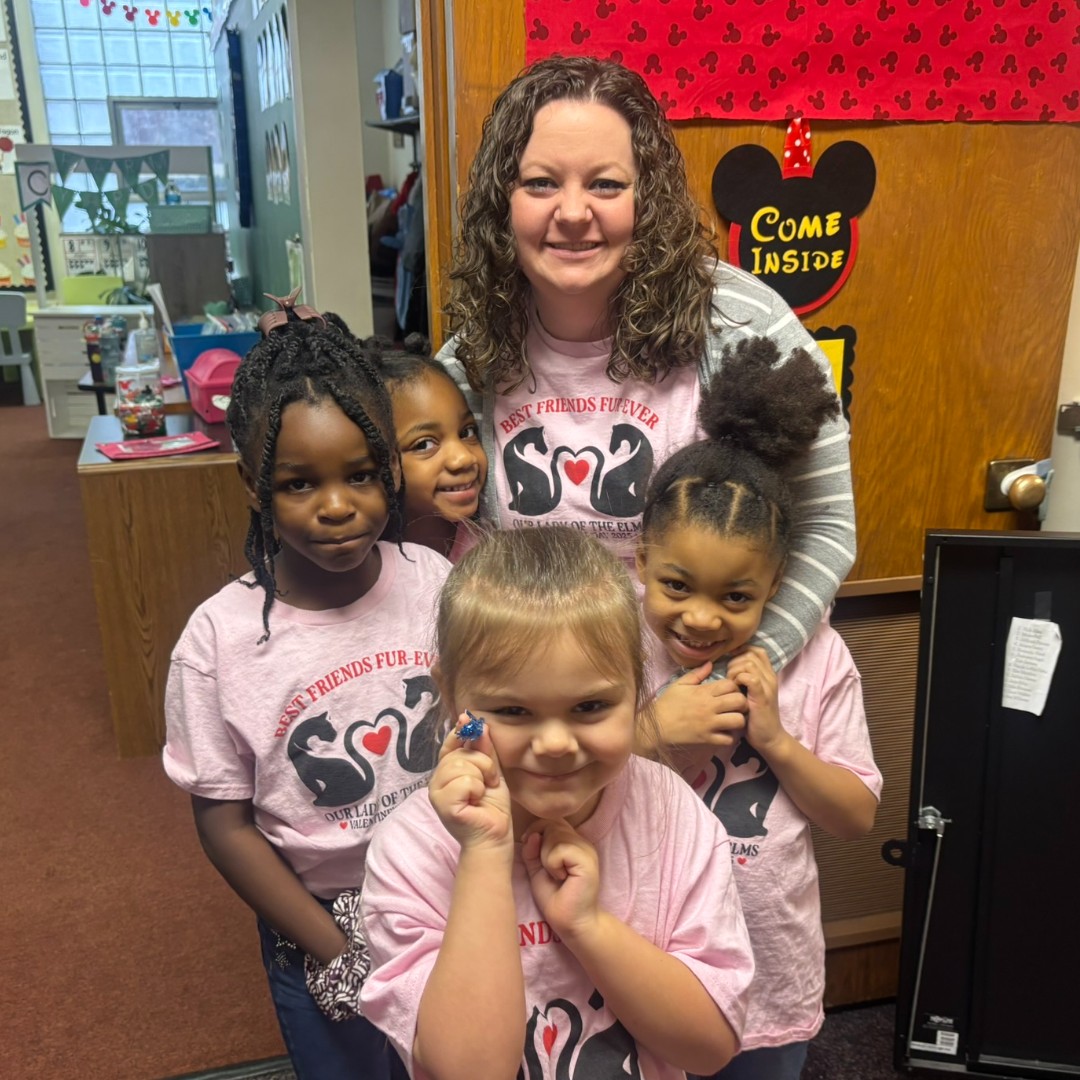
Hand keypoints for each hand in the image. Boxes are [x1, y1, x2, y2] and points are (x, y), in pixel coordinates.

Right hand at [429, 716, 512, 853]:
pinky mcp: (442, 805)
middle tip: (488, 782)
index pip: (449, 744)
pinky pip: (464, 782)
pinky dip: (477, 790)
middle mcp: (437, 781)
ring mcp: (437, 793)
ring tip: (482, 792)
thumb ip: (484, 750)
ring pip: (461, 766)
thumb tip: (480, 724)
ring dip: (482, 778)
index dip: (459, 731)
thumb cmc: (492, 807)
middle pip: (460, 754)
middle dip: (483, 764)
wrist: (495, 836)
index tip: (466, 719)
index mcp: (447, 772)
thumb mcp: (491, 772)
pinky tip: (476, 802)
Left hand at [521, 818, 599, 941]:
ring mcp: (587, 849)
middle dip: (540, 844)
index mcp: (572, 841)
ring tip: (555, 874)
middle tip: (547, 867)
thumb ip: (531, 850)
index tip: (531, 848)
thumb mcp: (536, 869)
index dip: (537, 830)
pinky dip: (552, 863)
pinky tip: (560, 878)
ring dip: (546, 856)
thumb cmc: (555, 898)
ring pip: (555, 834)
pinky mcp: (587, 861)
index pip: (552, 820)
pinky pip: (560, 849)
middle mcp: (582, 841)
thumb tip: (532, 834)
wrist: (572, 924)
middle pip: (552, 824)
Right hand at [654, 663, 746, 749]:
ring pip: (738, 721)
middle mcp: (710, 707)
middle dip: (742, 702)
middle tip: (736, 705)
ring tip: (732, 719)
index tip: (730, 691)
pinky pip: (728, 739)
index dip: (734, 686)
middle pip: (740, 701)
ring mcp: (710, 724)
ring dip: (738, 719)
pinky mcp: (707, 739)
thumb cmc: (667, 703)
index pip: (730, 685)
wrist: (656, 726)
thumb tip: (710, 663)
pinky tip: (724, 732)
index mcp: (704, 692)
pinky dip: (729, 737)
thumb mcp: (679, 684)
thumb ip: (697, 674)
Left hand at [726, 647, 785, 756]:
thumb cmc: (755, 716)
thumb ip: (745, 678)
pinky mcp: (762, 696)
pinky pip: (749, 678)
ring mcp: (767, 686)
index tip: (730, 662)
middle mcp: (770, 677)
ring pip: (748, 663)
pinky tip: (735, 690)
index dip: (741, 651)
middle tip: (730, 678)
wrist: (769, 738)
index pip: (756, 651)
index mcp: (768, 674)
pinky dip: (738, 680)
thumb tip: (728, 664)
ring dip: (734, 671)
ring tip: (732, 685)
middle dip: (734, 663)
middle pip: (749, 654)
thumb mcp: (751, 693)